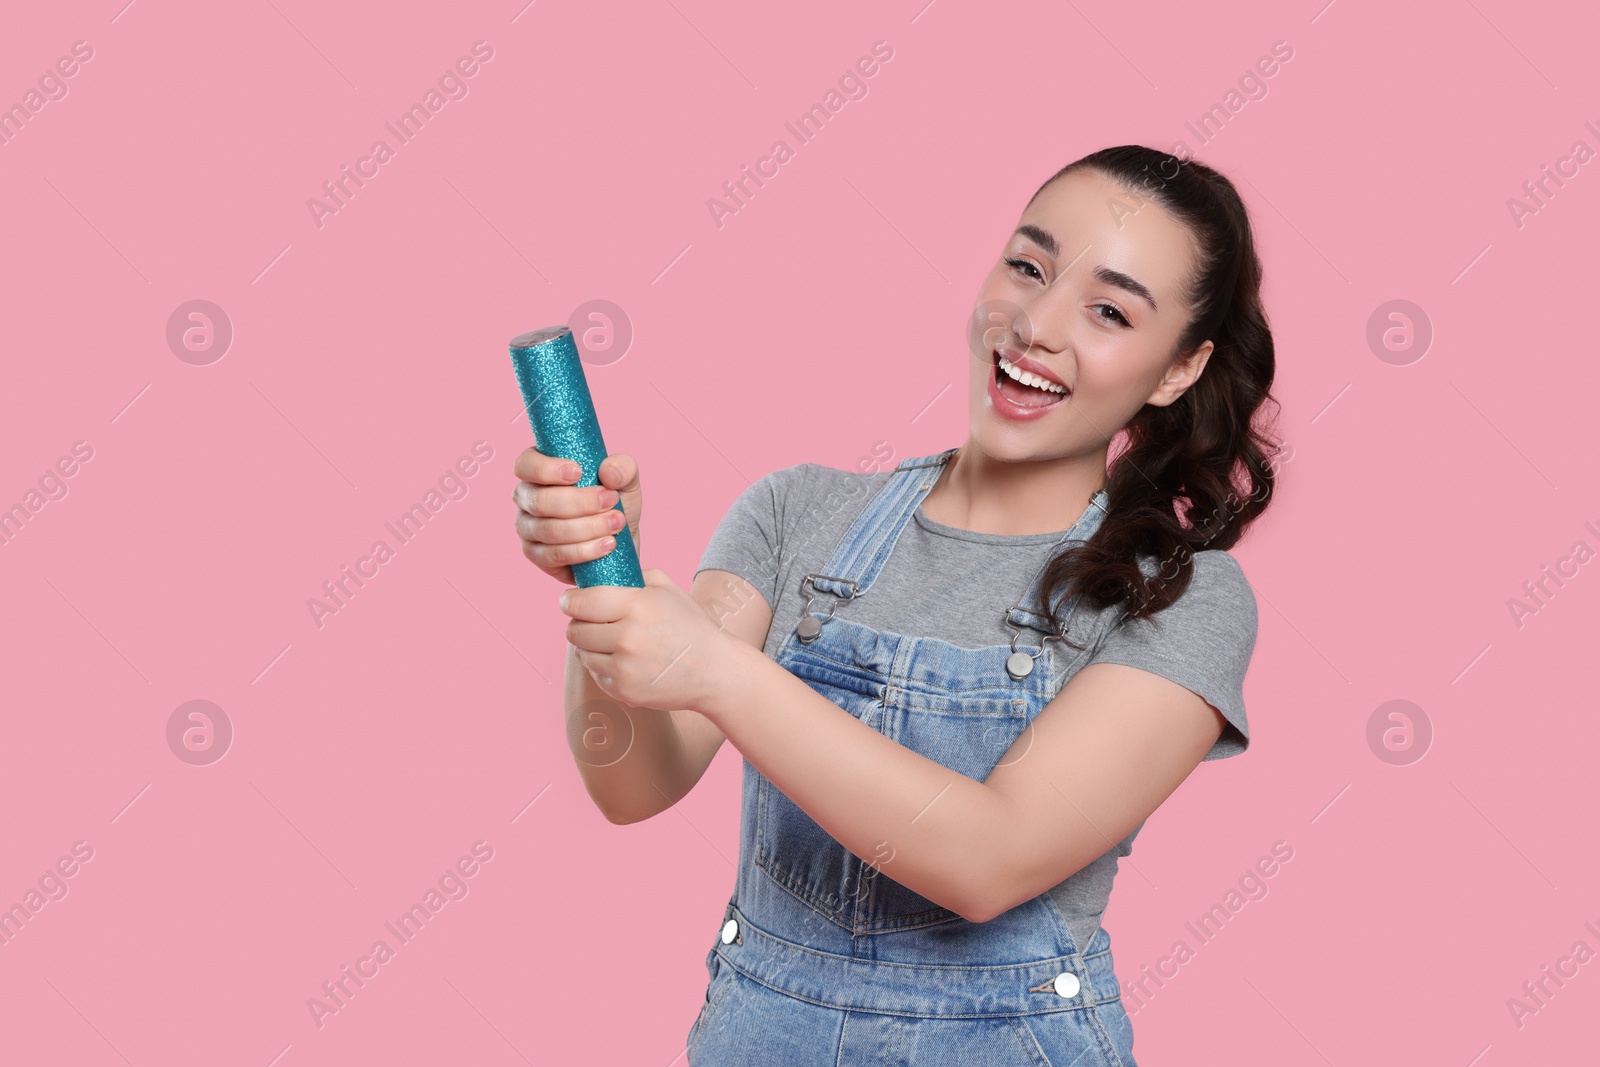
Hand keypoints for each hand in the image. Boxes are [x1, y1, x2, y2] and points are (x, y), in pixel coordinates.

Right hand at [512, 447, 642, 585]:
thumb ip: (623, 467)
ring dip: (587, 527)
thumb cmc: (614, 504)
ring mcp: (527, 529)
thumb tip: (608, 472)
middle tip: (612, 500)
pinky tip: (607, 544)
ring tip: (617, 523)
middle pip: (539, 501)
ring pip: (549, 530)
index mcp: (538, 471)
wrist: (619, 541)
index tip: (578, 473)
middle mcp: (527, 498)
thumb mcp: (626, 480)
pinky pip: (554, 555)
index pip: (526, 465)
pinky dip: (584, 550)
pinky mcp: (536, 556)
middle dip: (580, 502)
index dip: (546, 469)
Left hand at [558, 568, 738, 712]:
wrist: (713, 671)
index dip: (569, 601)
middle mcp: (627, 637)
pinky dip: (604, 667)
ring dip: (591, 647)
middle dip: (579, 624)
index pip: (580, 602)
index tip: (569, 601)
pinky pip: (595, 674)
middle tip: (592, 622)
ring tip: (612, 642)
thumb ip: (632, 576)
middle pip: (574, 630)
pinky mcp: (623, 690)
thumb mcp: (667, 588)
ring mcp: (623, 667)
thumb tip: (598, 575)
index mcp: (636, 606)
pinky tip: (625, 661)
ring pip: (582, 653)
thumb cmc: (690, 625)